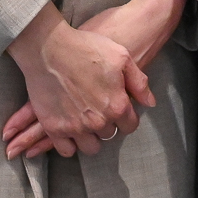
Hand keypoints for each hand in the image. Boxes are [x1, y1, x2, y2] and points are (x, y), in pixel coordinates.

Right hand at [1, 3, 152, 159]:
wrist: (48, 48)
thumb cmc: (86, 48)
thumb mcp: (121, 57)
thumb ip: (139, 83)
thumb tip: (150, 103)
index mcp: (117, 105)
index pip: (130, 126)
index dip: (126, 117)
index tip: (118, 109)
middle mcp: (98, 121)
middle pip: (109, 135)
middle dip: (107, 124)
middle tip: (98, 109)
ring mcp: (75, 127)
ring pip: (90, 147)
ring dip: (90, 137)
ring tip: (85, 122)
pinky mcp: (54, 128)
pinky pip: (66, 150)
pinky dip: (69, 144)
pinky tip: (70, 131)